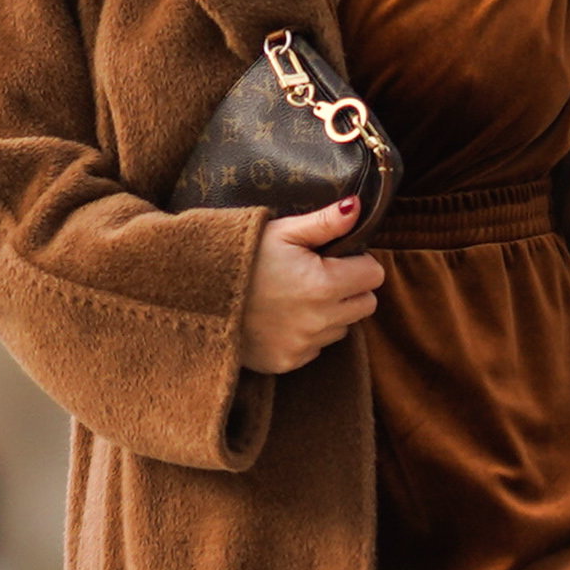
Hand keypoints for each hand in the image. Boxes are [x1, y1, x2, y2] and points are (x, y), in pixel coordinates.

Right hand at [239, 201, 382, 374]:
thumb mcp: (282, 232)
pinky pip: (315, 348)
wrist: (196, 295)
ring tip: (296, 297)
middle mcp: (320, 321)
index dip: (358, 262)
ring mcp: (304, 346)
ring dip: (331, 314)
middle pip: (366, 305)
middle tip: (319, 276)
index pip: (374, 276)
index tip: (335, 258)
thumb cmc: (240, 256)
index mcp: (324, 284)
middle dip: (351, 289)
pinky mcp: (287, 362)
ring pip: (342, 329)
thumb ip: (325, 222)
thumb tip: (357, 206)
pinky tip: (282, 318)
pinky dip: (307, 335)